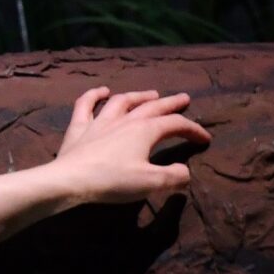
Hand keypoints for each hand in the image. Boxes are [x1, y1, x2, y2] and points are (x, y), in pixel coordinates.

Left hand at [50, 88, 209, 209]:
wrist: (69, 180)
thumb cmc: (112, 181)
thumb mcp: (151, 183)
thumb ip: (174, 176)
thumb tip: (185, 171)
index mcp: (145, 131)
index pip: (175, 125)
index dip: (193, 130)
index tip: (204, 139)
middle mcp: (125, 120)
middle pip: (153, 107)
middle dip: (171, 103)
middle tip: (184, 98)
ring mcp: (100, 121)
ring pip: (123, 101)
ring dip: (139, 96)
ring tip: (152, 94)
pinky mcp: (79, 128)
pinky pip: (86, 104)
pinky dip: (94, 95)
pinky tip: (101, 91)